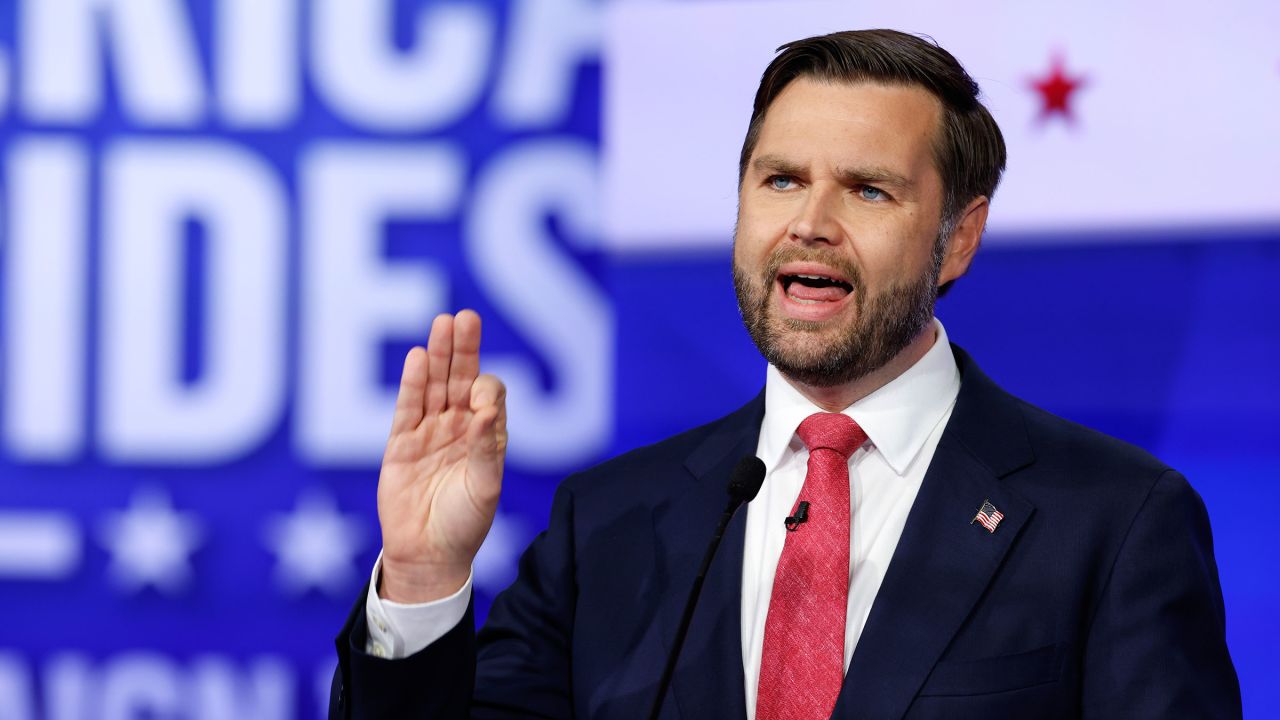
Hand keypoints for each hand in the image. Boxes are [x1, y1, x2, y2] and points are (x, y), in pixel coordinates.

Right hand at [376, 310, 506, 602]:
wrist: (429, 555)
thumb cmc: (465, 524)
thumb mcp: (484, 487)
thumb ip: (485, 447)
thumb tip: (485, 410)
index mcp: (486, 436)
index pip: (488, 396)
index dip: (487, 390)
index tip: (481, 399)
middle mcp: (458, 427)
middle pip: (460, 379)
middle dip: (463, 349)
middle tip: (465, 317)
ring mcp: (428, 433)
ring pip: (434, 386)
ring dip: (438, 356)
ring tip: (443, 323)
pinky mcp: (401, 444)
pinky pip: (407, 408)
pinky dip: (413, 384)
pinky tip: (419, 358)